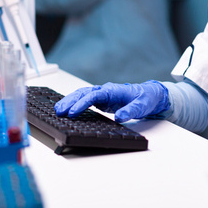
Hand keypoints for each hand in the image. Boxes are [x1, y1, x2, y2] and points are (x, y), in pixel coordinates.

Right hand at [54, 81, 169, 122]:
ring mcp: (102, 95)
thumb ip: (130, 111)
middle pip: (83, 93)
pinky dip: (75, 103)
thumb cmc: (145, 98)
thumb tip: (120, 117)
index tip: (73, 112)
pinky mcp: (101, 100)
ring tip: (58, 110)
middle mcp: (105, 91)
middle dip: (70, 101)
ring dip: (70, 101)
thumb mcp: (141, 106)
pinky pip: (85, 100)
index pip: (93, 95)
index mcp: (112, 90)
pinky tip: (67, 109)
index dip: (82, 103)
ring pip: (82, 95)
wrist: (149, 95)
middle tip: (59, 111)